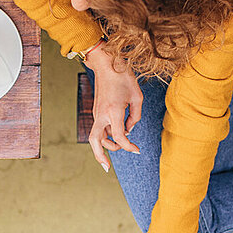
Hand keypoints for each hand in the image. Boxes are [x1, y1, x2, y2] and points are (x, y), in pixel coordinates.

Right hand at [86, 46, 142, 171]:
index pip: (120, 137)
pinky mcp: (97, 111)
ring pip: (96, 136)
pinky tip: (117, 134)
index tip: (137, 150)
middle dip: (100, 156)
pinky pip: (99, 128)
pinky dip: (107, 135)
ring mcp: (97, 113)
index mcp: (113, 111)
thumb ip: (135, 117)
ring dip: (106, 145)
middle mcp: (101, 114)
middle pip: (95, 141)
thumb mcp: (137, 98)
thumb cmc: (123, 78)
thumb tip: (129, 130)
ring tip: (119, 148)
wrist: (107, 64)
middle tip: (106, 167)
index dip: (129, 146)